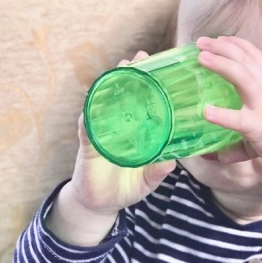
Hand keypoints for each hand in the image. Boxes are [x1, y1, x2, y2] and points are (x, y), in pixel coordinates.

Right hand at [47, 51, 175, 245]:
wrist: (100, 204)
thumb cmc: (125, 187)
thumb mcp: (148, 180)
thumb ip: (159, 170)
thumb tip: (173, 161)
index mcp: (135, 130)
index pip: (142, 102)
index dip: (150, 85)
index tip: (161, 67)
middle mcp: (117, 126)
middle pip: (123, 94)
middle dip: (130, 74)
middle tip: (140, 58)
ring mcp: (101, 132)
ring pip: (104, 102)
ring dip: (111, 84)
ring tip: (121, 68)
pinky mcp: (88, 144)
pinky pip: (88, 125)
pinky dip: (91, 114)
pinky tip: (96, 101)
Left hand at [196, 36, 261, 186]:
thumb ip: (237, 142)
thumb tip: (214, 155)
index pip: (254, 57)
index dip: (237, 45)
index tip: (220, 38)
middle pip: (245, 60)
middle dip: (222, 47)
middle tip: (200, 42)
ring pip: (242, 77)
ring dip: (221, 65)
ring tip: (201, 58)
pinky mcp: (259, 126)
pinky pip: (239, 119)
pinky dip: (222, 115)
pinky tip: (206, 112)